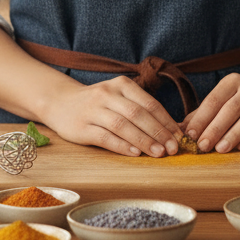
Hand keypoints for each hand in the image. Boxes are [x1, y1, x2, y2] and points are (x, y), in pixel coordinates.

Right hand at [43, 75, 181, 157]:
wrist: (60, 102)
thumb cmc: (98, 103)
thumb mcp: (118, 97)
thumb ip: (140, 108)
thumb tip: (171, 129)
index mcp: (122, 85)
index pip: (149, 103)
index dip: (166, 120)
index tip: (179, 136)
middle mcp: (108, 94)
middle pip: (138, 114)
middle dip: (159, 132)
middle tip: (173, 148)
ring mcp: (94, 110)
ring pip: (123, 125)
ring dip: (143, 140)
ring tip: (159, 153)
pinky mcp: (82, 127)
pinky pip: (105, 137)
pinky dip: (121, 145)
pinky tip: (135, 153)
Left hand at [180, 73, 239, 153]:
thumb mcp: (224, 99)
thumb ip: (202, 113)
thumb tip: (179, 129)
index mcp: (232, 82)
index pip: (214, 100)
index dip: (201, 118)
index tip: (189, 135)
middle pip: (231, 108)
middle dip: (215, 128)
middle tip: (202, 146)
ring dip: (233, 134)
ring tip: (220, 149)